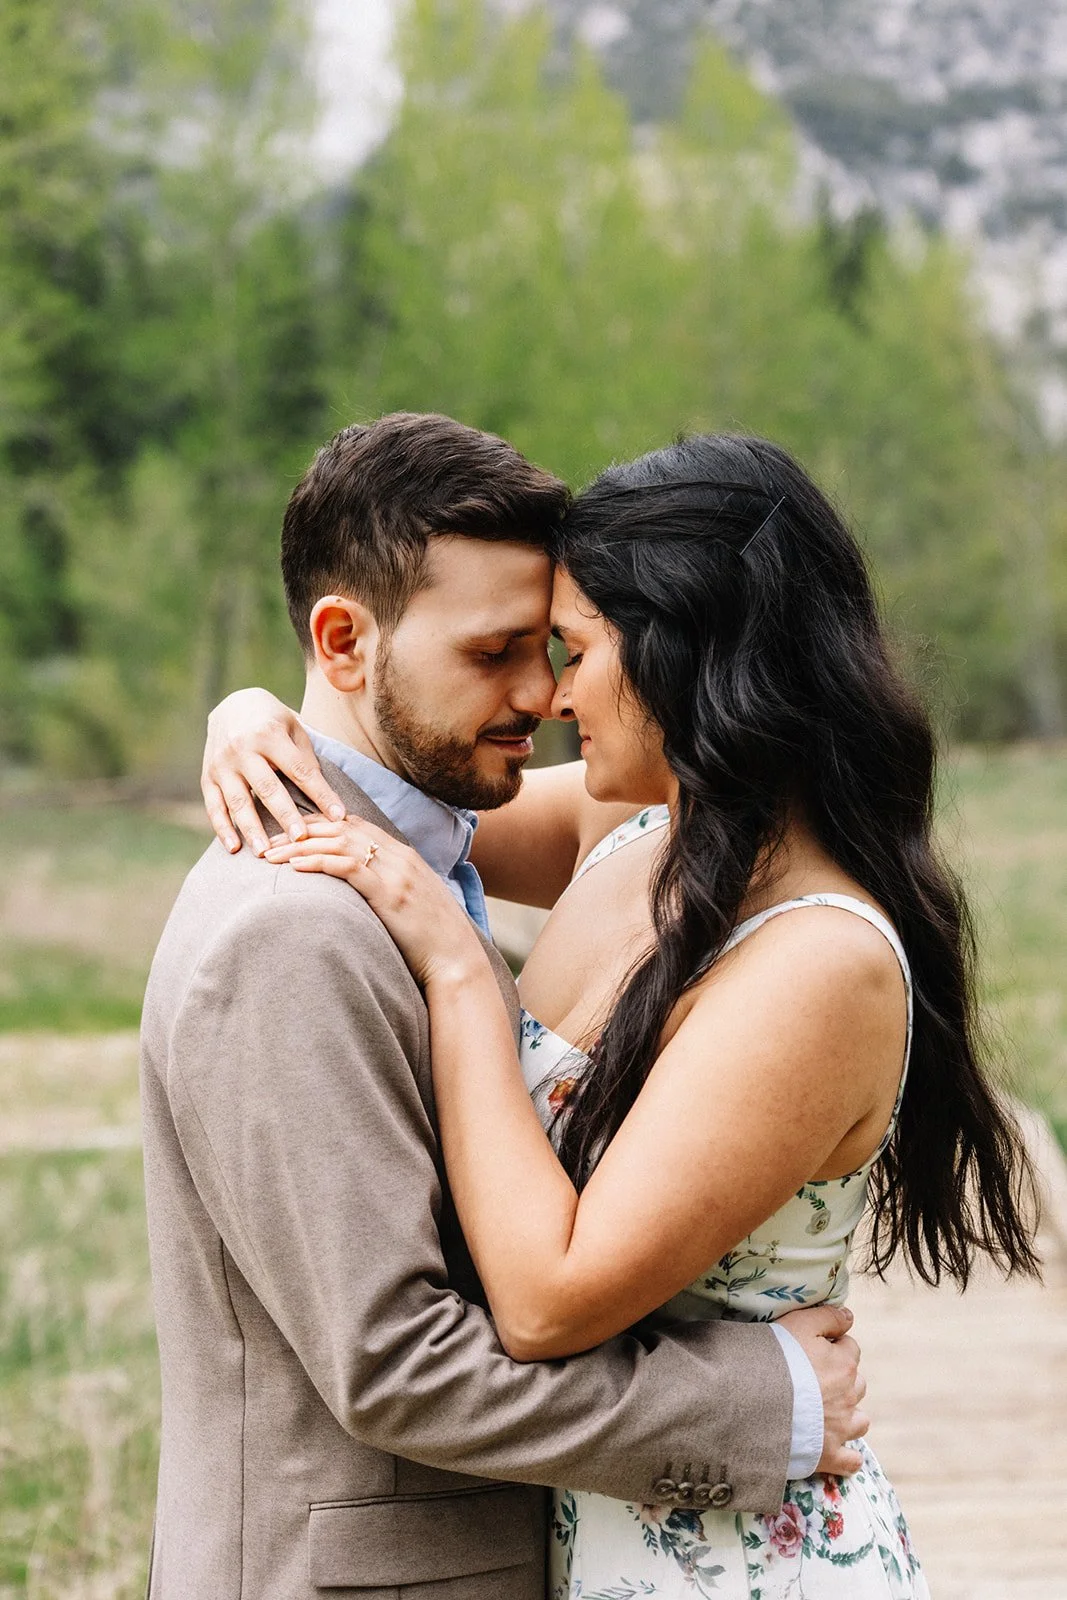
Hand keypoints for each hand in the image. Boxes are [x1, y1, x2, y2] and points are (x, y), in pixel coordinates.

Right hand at [201, 688, 345, 855]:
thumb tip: (322, 796)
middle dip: (285, 815)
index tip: (338, 816)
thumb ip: (305, 758)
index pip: (300, 770)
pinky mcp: (208, 777)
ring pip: (238, 801)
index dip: (320, 794)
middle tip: (301, 839)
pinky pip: (214, 806)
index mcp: (269, 734)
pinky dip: (222, 828)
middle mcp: (242, 748)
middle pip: (268, 788)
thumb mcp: (293, 728)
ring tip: (265, 853)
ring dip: (252, 829)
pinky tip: (233, 848)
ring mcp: (222, 764)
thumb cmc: (272, 720)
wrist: (232, 705)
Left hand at [264, 819, 486, 987]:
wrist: (455, 959)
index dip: (317, 824)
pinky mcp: (390, 892)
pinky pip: (349, 867)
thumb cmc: (429, 938)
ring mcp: (396, 872)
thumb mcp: (406, 902)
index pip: (353, 825)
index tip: (288, 831)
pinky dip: (319, 862)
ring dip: (300, 846)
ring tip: (271, 853)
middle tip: (268, 839)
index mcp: (402, 855)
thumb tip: (352, 890)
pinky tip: (296, 866)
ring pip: (340, 843)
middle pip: (341, 828)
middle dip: (301, 830)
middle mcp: (398, 856)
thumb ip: (383, 886)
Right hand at [777, 1304, 867, 1476]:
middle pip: (857, 1383)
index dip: (833, 1346)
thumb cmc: (775, 1357)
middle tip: (814, 1379)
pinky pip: (852, 1461)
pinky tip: (839, 1451)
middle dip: (842, 1380)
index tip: (813, 1349)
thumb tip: (849, 1316)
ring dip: (849, 1415)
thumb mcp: (799, 1323)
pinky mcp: (829, 1455)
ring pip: (860, 1420)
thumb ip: (827, 1316)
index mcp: (843, 1364)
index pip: (850, 1349)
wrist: (755, 1400)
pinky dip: (849, 1458)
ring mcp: (840, 1428)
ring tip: (826, 1412)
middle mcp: (848, 1396)